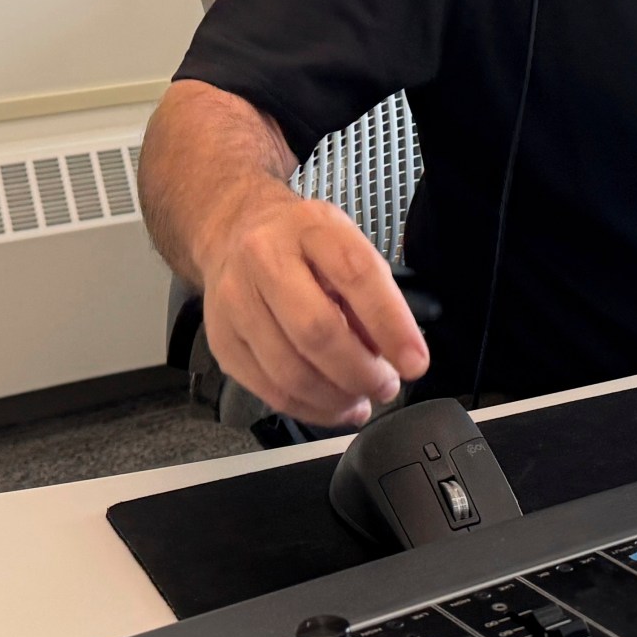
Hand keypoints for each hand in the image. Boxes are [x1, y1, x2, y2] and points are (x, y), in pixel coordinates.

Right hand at [194, 194, 430, 425]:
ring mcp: (235, 301)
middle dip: (361, 372)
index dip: (391, 325)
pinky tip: (331, 405)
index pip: (356, 275)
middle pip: (317, 331)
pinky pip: (269, 391)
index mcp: (309, 227)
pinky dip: (309, 409)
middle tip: (386, 386)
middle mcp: (264, 259)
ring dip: (336, 398)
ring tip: (359, 398)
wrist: (234, 231)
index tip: (415, 362)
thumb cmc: (301, 243)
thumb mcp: (344, 243)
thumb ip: (371, 293)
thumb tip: (393, 354)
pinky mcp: (221, 340)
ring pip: (290, 371)